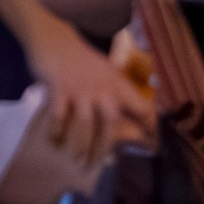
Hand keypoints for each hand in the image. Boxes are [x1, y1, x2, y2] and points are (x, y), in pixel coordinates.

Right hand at [27, 26, 155, 168]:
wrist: (54, 39)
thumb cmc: (80, 59)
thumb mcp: (105, 72)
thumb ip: (113, 93)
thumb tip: (122, 118)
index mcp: (117, 84)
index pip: (141, 108)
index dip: (147, 128)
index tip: (150, 146)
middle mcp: (102, 89)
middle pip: (109, 124)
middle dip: (104, 147)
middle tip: (99, 165)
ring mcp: (80, 90)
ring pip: (85, 124)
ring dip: (81, 145)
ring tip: (76, 159)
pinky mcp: (58, 89)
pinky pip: (58, 115)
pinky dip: (56, 130)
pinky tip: (53, 140)